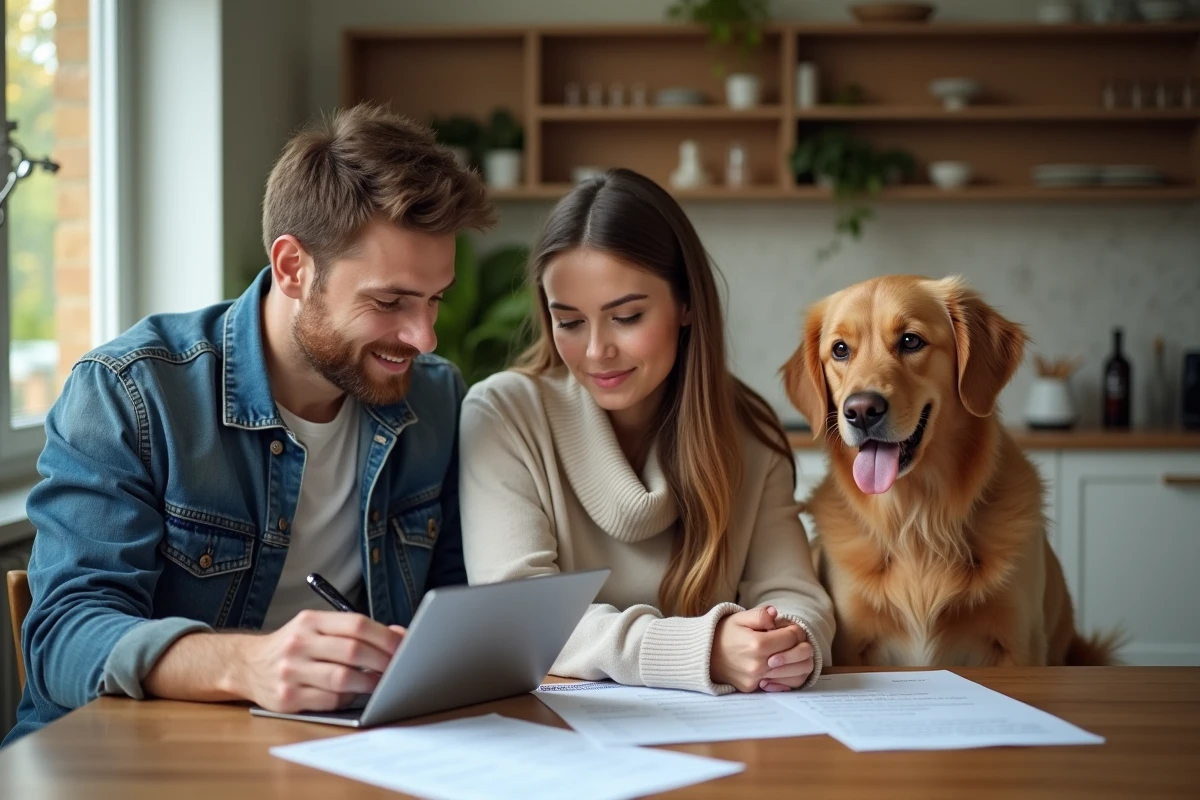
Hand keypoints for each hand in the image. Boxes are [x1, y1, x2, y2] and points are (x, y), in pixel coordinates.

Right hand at [237, 610, 405, 712]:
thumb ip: (355, 630)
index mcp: (310, 621)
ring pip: (342, 678)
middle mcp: (299, 643)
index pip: (356, 624)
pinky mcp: (287, 698)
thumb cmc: (295, 646)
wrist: (246, 665)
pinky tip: (354, 694)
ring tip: (381, 683)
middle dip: (383, 661)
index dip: (385, 636)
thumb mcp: (318, 628)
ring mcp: (291, 672)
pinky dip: (348, 698)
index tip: (403, 646)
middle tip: (399, 668)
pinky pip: (329, 700)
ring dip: (369, 683)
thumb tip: (400, 635)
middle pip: (353, 651)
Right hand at [710, 606, 805, 692]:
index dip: (796, 630)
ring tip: (790, 652)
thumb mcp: (739, 617)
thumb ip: (760, 615)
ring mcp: (756, 679)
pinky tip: (780, 665)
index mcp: (757, 644)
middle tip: (795, 640)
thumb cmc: (723, 633)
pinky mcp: (753, 687)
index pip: (792, 637)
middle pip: (798, 656)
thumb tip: (776, 615)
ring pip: (795, 673)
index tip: (792, 628)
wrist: (703, 655)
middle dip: (801, 645)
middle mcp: (758, 665)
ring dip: (797, 661)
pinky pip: (780, 684)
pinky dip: (786, 674)